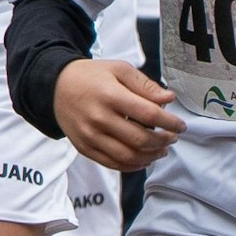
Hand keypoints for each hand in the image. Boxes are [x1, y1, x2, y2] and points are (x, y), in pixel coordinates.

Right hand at [53, 59, 183, 171]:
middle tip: (172, 137)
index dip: (170, 123)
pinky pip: (113, 164)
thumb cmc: (91, 76)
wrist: (55, 86)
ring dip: (151, 156)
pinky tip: (143, 158)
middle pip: (140, 139)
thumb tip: (169, 99)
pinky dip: (133, 165)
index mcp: (110, 95)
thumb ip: (145, 85)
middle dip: (163, 141)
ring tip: (161, 150)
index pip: (149, 114)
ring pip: (128, 156)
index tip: (180, 125)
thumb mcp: (119, 70)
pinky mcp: (84, 147)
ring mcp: (90, 136)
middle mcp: (98, 118)